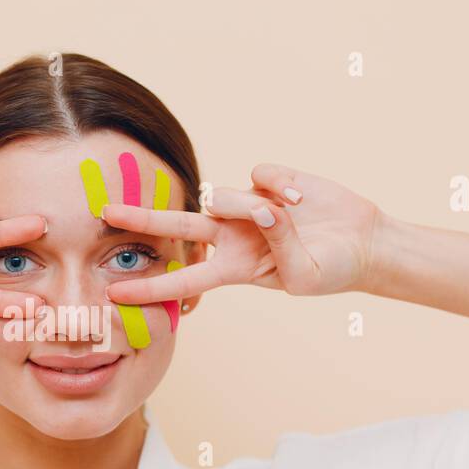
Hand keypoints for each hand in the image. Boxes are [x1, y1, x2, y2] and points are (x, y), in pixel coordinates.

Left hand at [100, 163, 384, 303]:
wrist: (364, 242)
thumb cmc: (331, 269)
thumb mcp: (303, 274)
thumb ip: (278, 243)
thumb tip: (261, 209)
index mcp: (234, 270)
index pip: (184, 281)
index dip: (151, 288)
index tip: (115, 294)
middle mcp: (232, 236)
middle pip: (178, 228)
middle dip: (142, 221)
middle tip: (105, 212)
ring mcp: (246, 206)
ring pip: (226, 195)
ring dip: (254, 205)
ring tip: (294, 214)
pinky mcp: (266, 180)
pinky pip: (259, 174)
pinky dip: (281, 185)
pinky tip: (301, 197)